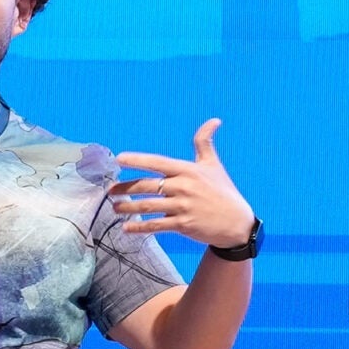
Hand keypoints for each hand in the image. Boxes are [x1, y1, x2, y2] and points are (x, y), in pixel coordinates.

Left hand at [110, 119, 255, 248]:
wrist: (239, 223)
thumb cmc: (223, 192)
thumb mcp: (214, 165)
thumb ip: (204, 143)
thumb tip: (214, 120)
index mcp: (188, 170)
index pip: (158, 162)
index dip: (137, 160)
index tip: (119, 159)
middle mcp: (184, 187)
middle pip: (147, 185)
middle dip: (125, 188)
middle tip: (110, 190)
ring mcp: (183, 207)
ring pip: (147, 206)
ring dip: (127, 207)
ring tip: (114, 207)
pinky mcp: (184, 224)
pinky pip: (156, 225)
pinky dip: (139, 227)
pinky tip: (126, 228)